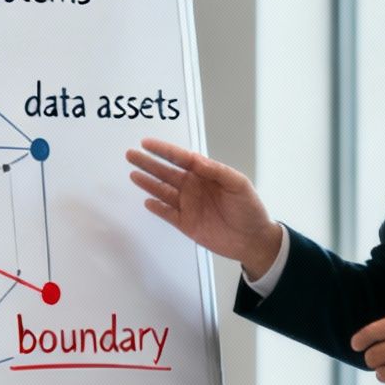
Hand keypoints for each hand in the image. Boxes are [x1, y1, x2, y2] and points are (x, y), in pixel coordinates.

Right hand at [127, 138, 284, 274]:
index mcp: (206, 174)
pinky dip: (157, 208)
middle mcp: (193, 187)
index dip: (164, 151)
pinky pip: (167, 214)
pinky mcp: (185, 224)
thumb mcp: (238, 184)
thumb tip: (195, 159)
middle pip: (166, 172)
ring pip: (163, 191)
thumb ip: (217, 171)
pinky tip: (146, 201)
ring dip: (148, 182)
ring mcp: (188, 205)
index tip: (146, 143)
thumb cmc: (249, 209)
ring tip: (133, 173)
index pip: (181, 158)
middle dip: (148, 163)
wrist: (253, 240)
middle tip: (131, 154)